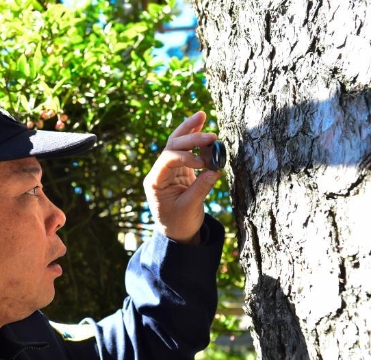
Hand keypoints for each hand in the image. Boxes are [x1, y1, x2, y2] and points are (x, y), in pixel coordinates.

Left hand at [143, 111, 221, 244]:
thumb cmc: (179, 224)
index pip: (168, 159)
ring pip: (176, 143)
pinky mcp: (180, 170)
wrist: (177, 234)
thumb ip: (201, 188)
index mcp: (155, 182)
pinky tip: (202, 126)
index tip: (203, 163)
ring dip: (189, 130)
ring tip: (201, 115)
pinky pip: (186, 151)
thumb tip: (215, 169)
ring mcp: (169, 170)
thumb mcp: (190, 208)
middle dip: (190, 137)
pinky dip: (195, 140)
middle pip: (171, 146)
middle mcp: (160, 172)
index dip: (186, 156)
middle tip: (210, 134)